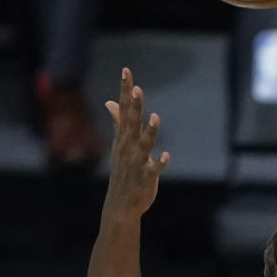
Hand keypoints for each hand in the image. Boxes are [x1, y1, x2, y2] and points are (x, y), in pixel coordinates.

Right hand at [103, 68, 169, 216]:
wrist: (120, 204)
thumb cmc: (123, 172)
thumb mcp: (119, 144)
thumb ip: (118, 122)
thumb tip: (110, 102)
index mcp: (123, 138)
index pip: (122, 110)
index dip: (124, 91)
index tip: (126, 71)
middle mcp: (128, 148)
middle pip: (132, 123)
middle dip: (134, 107)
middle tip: (137, 89)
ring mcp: (136, 163)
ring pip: (143, 145)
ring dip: (150, 132)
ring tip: (155, 118)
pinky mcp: (144, 179)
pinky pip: (153, 170)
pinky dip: (159, 164)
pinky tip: (166, 156)